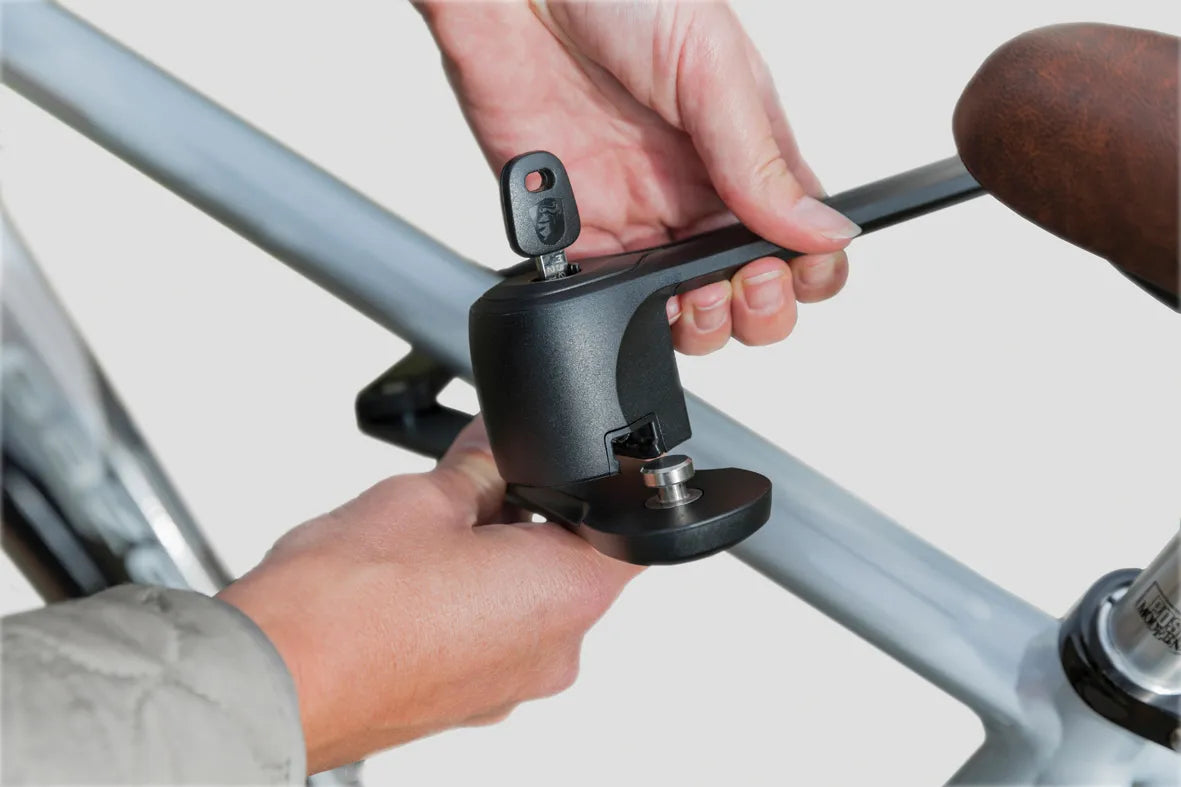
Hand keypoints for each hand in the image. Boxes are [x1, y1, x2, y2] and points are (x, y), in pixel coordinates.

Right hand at [218, 420, 640, 772]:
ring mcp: (510, 687)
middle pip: (569, 562)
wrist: (272, 683)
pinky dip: (463, 605)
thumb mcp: (425, 497)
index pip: (625, 526)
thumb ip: (482, 461)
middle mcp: (555, 652)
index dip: (591, 485)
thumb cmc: (344, 606)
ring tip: (421, 543)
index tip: (551, 464)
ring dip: (490, 562)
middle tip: (468, 490)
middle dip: (526, 517)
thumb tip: (499, 439)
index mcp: (568, 595)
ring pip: (524, 601)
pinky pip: (489, 637)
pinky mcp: (467, 702)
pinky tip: (409, 583)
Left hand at [420, 1, 857, 354]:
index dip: (809, 269)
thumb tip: (825, 231)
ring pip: (686, 306)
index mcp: (744, 150)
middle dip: (762, 307)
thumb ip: (762, 162)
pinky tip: (635, 290)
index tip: (801, 274)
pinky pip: (609, 297)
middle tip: (747, 285)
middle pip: (748, 285)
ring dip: (705, 323)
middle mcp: (694, 192)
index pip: (798, 233)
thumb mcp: (711, 68)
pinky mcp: (576, 235)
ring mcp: (637, 217)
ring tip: (698, 297)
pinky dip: (625, 312)